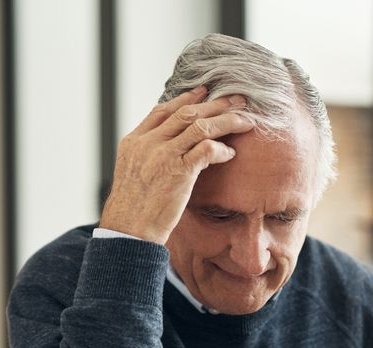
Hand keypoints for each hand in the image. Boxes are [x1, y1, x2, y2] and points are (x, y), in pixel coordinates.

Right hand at [99, 86, 253, 244]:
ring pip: (200, 126)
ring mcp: (164, 155)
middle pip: (186, 113)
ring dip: (226, 120)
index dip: (186, 99)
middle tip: (235, 99)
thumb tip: (167, 149)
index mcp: (134, 141)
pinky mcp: (179, 172)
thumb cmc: (132, 210)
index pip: (163, 110)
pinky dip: (221, 149)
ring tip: (244, 119)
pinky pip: (207, 149)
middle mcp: (148, 143)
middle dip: (214, 104)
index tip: (203, 92)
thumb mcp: (131, 173)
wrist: (128, 230)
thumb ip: (147, 156)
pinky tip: (230, 153)